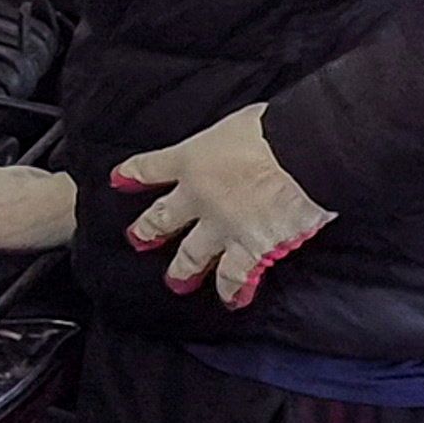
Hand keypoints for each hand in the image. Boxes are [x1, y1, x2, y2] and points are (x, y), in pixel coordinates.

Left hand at [114, 102, 330, 306]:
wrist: (303, 155)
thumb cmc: (277, 129)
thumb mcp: (240, 122)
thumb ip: (232, 136)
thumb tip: (248, 133)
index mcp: (191, 160)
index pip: (151, 167)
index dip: (134, 173)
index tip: (120, 179)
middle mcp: (198, 197)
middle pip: (162, 217)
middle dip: (148, 230)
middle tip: (137, 239)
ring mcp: (222, 226)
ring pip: (192, 255)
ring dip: (184, 269)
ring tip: (177, 280)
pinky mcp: (251, 247)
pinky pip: (236, 274)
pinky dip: (234, 289)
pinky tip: (231, 300)